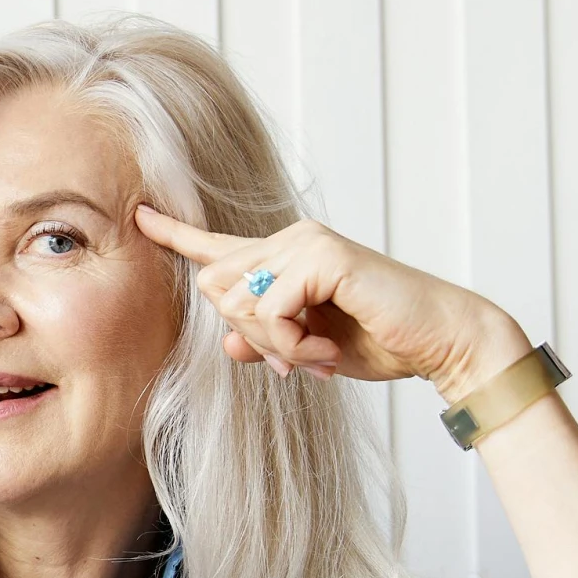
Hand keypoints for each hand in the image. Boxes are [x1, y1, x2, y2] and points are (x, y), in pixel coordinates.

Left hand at [132, 205, 531, 400]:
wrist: (439, 341)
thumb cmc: (380, 340)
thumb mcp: (309, 349)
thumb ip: (267, 341)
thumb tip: (229, 343)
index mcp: (285, 257)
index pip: (219, 246)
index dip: (175, 234)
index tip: (139, 216)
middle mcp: (292, 240)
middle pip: (216, 288)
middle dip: (249, 335)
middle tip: (296, 361)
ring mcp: (307, 244)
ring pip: (239, 302)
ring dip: (276, 346)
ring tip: (318, 358)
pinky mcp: (323, 257)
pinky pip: (270, 310)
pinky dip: (292, 344)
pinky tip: (326, 355)